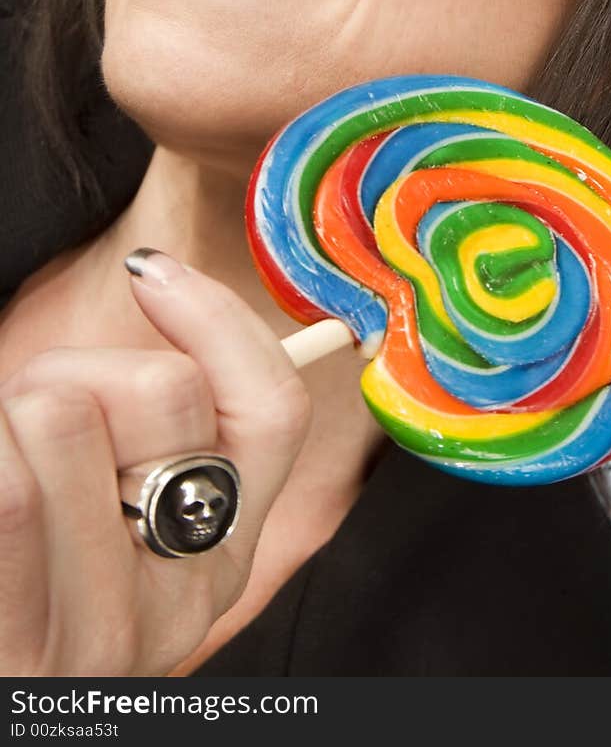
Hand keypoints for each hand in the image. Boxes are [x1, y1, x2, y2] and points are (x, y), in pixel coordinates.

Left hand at [0, 253, 309, 675]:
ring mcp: (106, 633)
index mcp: (226, 546)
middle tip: (36, 427)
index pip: (274, 407)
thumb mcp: (116, 497)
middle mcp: (185, 598)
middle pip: (164, 387)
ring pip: (67, 415)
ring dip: (13, 413)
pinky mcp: (25, 648)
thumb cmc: (31, 562)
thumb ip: (152, 414)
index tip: (150, 271)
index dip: (217, 317)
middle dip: (80, 370)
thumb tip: (161, 274)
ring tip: (4, 471)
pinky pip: (7, 491)